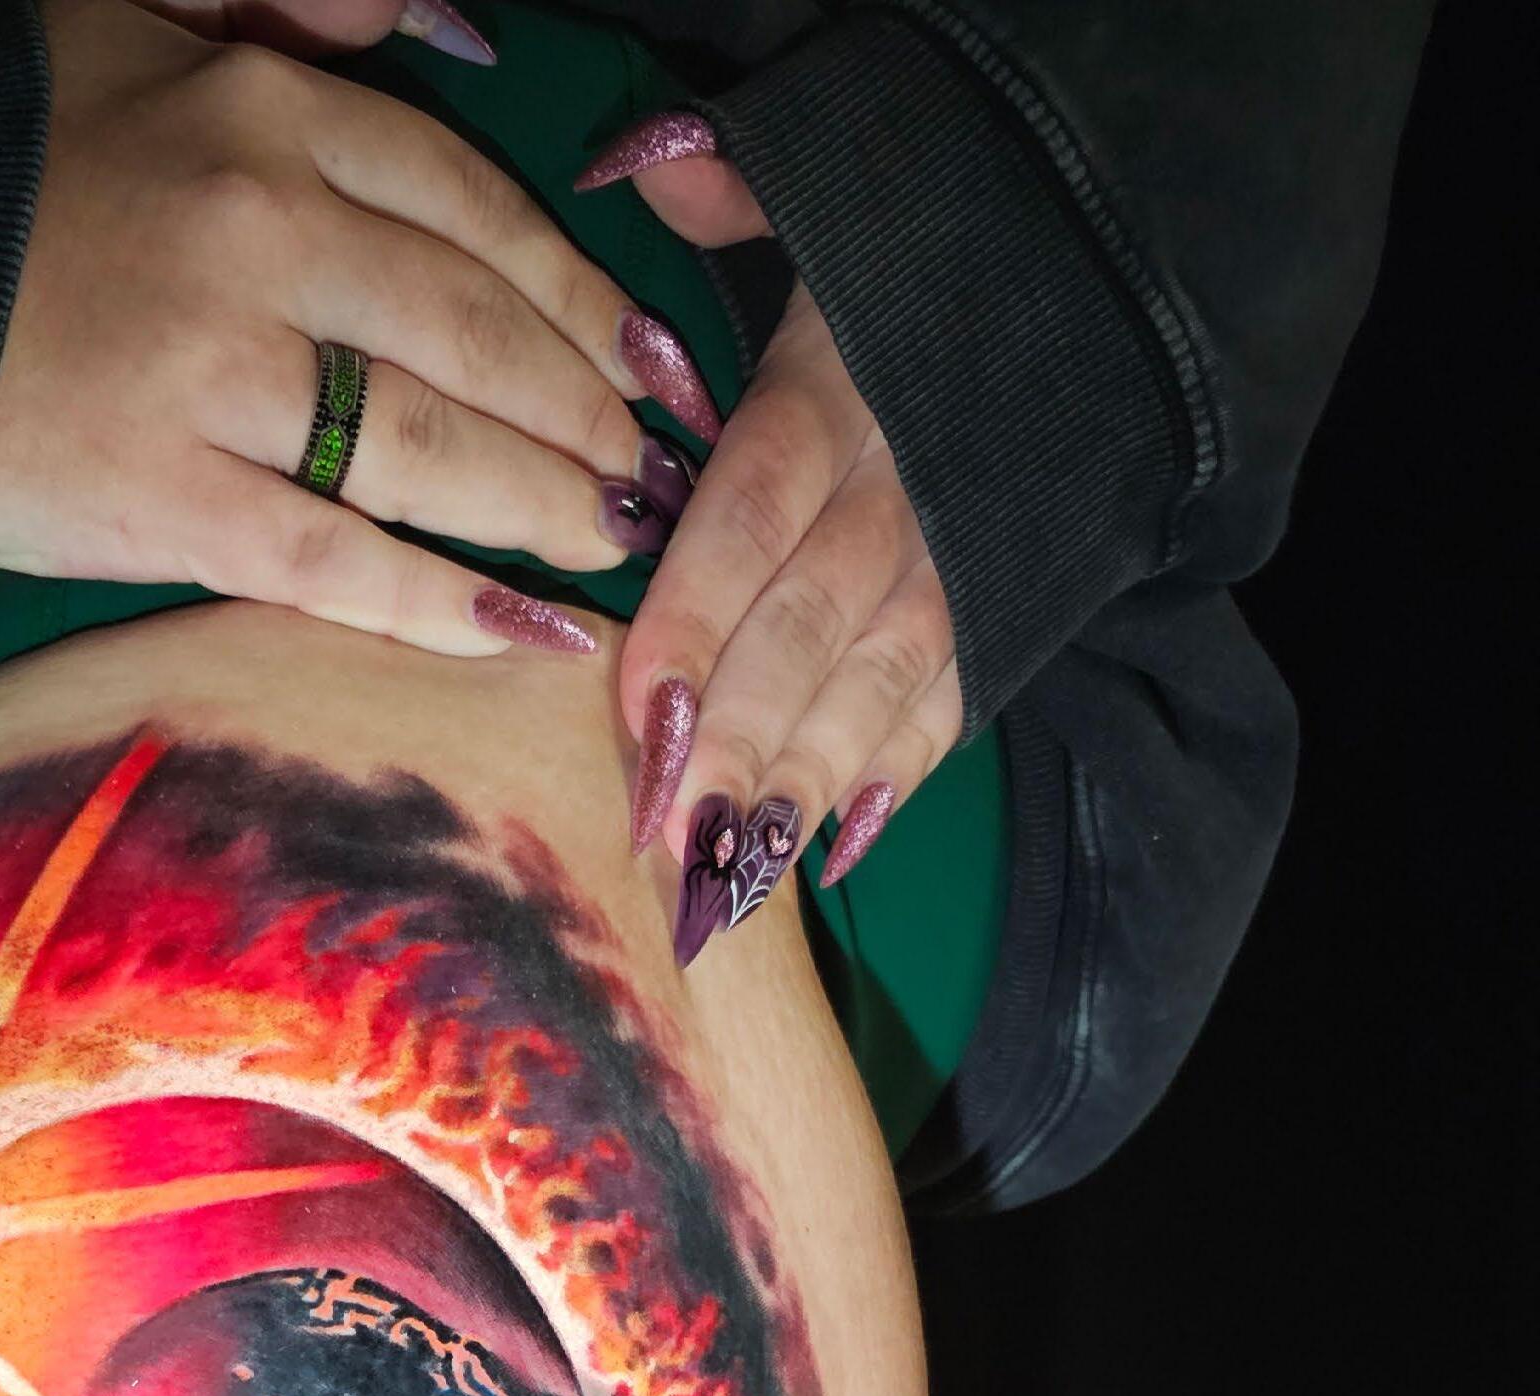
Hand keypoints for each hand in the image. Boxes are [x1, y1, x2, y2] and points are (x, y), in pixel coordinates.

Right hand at [0, 0, 689, 655]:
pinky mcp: (162, 498)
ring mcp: (215, 372)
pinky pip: (335, 562)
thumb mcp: (136, 22)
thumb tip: (458, 33)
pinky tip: (520, 634)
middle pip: (474, 333)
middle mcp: (261, 231)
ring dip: (542, 507)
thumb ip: (294, 13)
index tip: (639, 356)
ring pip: (429, 450)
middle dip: (584, 414)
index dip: (573, 292)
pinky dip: (440, 603)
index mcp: (265, 111)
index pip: (471, 208)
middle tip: (649, 478)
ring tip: (610, 551)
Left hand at [577, 116, 963, 956]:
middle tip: (680, 836)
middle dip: (746, 735)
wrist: (1113, 273)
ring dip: (811, 781)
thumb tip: (649, 164)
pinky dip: (895, 778)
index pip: (762, 506)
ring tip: (743, 872)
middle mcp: (912, 478)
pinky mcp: (1010, 603)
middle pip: (820, 619)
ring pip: (886, 678)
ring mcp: (968, 552)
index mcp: (847, 380)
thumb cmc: (918, 255)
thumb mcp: (840, 186)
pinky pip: (951, 702)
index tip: (642, 711)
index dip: (701, 613)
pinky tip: (835, 848)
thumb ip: (740, 184)